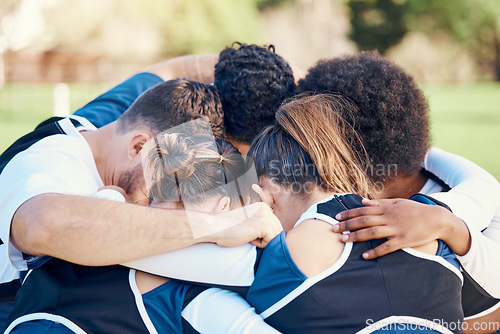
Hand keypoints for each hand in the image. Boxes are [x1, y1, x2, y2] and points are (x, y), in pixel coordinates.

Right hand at [210, 202, 282, 247]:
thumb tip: (277, 237)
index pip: (274, 227)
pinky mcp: (263, 224)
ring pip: (275, 238)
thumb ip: (262, 226)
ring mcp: (265, 215)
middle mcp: (265, 209)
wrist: (215, 228)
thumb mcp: (249, 224)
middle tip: (246, 235)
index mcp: (263, 208)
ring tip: (246, 235)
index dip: (262, 236)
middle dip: (264, 239)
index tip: (247, 232)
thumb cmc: (228, 230)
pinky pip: (270, 242)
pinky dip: (259, 244)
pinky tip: (247, 236)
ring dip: (261, 242)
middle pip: (277, 232)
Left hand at [333, 198, 455, 258]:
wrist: (437, 219)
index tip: (337, 217)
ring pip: (372, 233)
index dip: (349, 214)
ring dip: (356, 237)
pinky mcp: (404, 241)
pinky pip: (387, 247)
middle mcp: (389, 218)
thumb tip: (363, 202)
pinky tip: (365, 256)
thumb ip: (380, 203)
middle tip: (333, 229)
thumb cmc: (416, 211)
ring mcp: (396, 230)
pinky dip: (376, 252)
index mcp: (386, 209)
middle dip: (347, 225)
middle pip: (364, 221)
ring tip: (343, 240)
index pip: (363, 210)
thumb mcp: (398, 203)